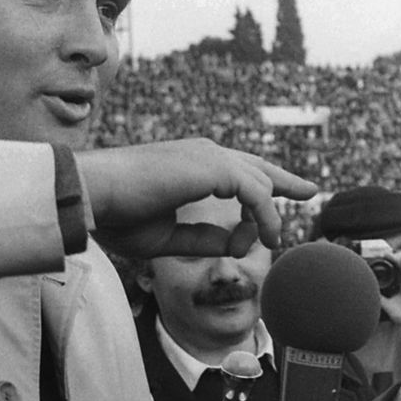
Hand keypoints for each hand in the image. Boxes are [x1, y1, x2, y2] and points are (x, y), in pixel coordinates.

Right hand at [77, 138, 316, 258]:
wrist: (89, 196)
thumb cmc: (115, 215)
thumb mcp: (167, 236)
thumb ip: (203, 238)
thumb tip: (235, 245)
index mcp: (191, 165)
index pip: (238, 169)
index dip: (265, 181)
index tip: (286, 192)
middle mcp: (203, 154)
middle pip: (258, 168)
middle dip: (285, 181)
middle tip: (310, 191)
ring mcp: (209, 156)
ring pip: (259, 184)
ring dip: (264, 218)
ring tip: (266, 243)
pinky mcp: (213, 166)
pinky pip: (257, 193)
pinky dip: (263, 217)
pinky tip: (261, 239)